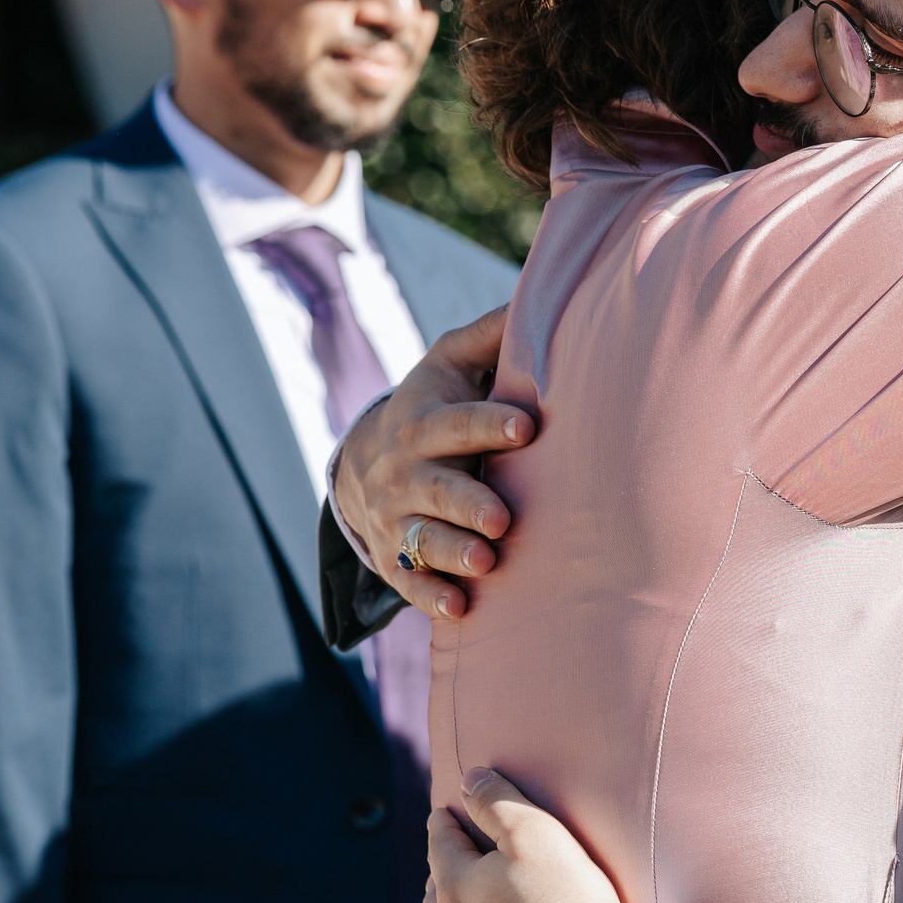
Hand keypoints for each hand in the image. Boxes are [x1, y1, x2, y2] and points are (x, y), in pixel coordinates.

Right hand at [336, 304, 532, 620]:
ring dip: (453, 553)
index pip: (457, 422)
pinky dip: (431, 596)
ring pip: (423, 538)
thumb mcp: (449, 363)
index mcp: (424, 421)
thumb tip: (541, 293)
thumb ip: (491, 336)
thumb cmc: (434, 406)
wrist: (362, 465)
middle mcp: (406, 473)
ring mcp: (398, 518)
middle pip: (437, 487)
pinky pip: (411, 581)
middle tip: (502, 517)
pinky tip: (460, 609)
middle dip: (468, 502)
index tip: (527, 426)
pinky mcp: (395, 559)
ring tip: (488, 562)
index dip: (489, 424)